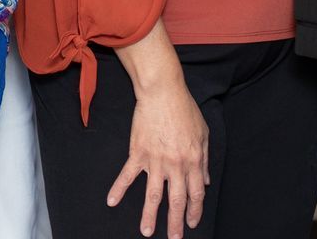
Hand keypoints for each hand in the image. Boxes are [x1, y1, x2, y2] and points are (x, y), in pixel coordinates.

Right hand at [109, 76, 207, 238]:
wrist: (163, 92)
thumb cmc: (184, 109)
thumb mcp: (203, 134)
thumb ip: (204, 160)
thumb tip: (204, 181)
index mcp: (194, 161)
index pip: (196, 194)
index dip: (195, 211)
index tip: (192, 224)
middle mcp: (176, 165)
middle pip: (176, 200)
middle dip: (176, 222)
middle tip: (174, 238)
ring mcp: (156, 160)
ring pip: (153, 194)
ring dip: (150, 215)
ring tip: (146, 232)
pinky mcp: (138, 152)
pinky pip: (128, 175)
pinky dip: (119, 189)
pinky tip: (111, 201)